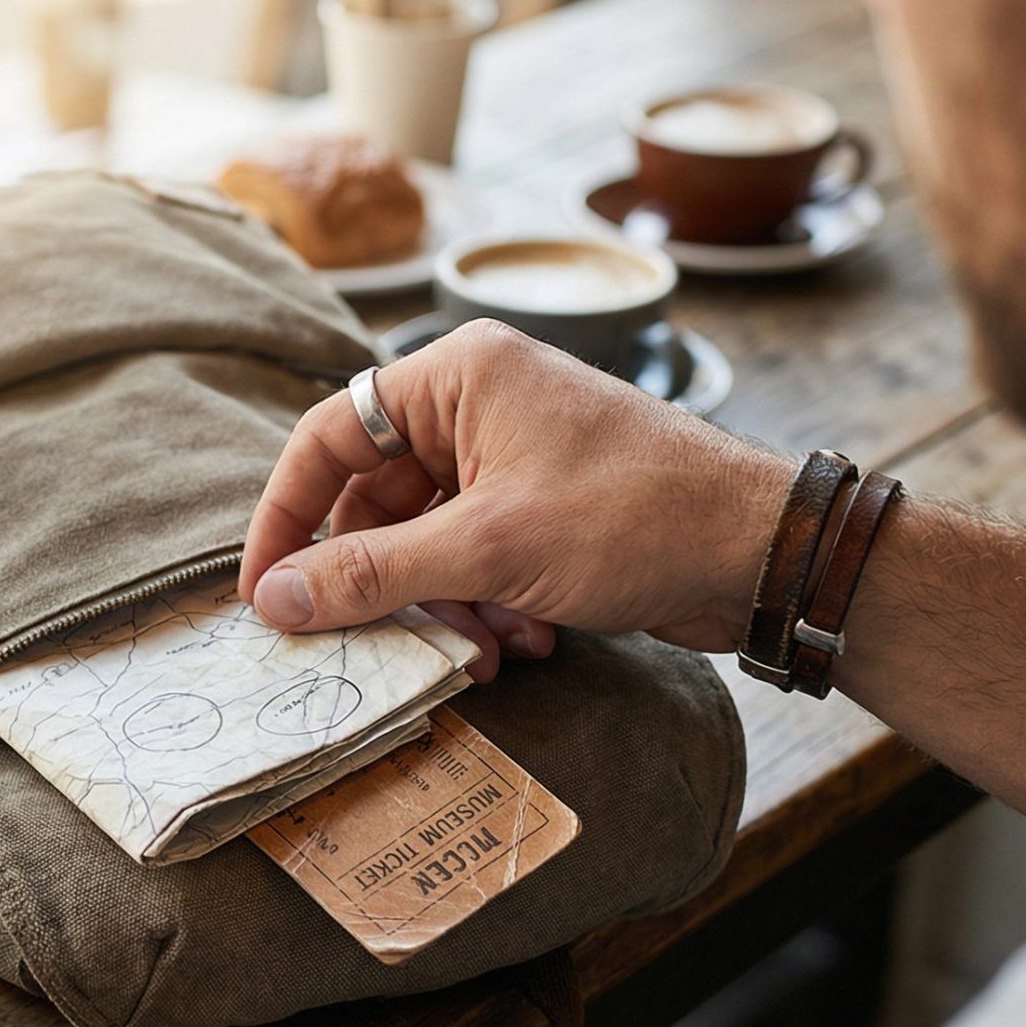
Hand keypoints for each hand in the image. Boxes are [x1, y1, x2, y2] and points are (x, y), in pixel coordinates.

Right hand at [240, 320, 794, 652]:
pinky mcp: (546, 509)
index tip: (264, 591)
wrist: (761, 552)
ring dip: (443, 608)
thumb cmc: (636, 516)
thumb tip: (276, 600)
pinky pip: (476, 561)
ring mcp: (515, 458)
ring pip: (427, 543)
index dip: (287, 518)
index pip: (329, 437)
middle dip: (385, 583)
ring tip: (481, 651)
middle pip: (376, 500)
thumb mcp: (487, 551)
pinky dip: (487, 608)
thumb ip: (371, 575)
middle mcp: (479, 405)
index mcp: (456, 376)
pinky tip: (526, 641)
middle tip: (375, 644)